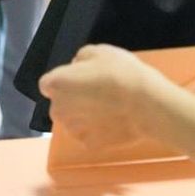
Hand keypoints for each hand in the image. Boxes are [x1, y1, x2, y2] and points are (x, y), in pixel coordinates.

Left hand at [40, 44, 162, 147]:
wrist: (145, 104)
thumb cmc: (121, 72)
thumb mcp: (100, 51)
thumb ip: (81, 58)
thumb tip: (76, 68)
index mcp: (57, 83)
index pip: (49, 83)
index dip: (65, 81)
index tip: (81, 80)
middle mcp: (58, 109)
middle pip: (60, 104)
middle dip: (73, 100)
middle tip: (97, 94)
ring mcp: (73, 130)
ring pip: (73, 122)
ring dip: (84, 117)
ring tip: (108, 110)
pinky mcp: (89, 145)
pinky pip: (89, 136)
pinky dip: (97, 132)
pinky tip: (114, 123)